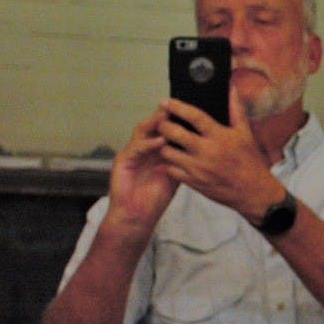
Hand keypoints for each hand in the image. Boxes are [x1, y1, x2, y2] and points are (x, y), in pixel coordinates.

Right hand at [102, 106, 178, 233]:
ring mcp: (132, 153)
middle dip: (165, 117)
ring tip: (168, 118)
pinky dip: (148, 144)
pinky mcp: (122, 160)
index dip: (175, 122)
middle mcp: (143, 149)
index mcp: (155, 152)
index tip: (190, 114)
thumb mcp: (174, 178)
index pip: (165, 131)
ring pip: (143, 132)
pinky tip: (160, 141)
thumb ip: (182, 164)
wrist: (136, 217)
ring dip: (155, 125)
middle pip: (154, 127)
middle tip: (178, 107)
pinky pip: (136, 148)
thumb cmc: (154, 200)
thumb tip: (200, 153)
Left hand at [157, 87, 280, 219]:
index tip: (165, 102)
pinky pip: (172, 170)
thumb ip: (235, 109)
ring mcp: (199, 168)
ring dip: (164, 145)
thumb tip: (231, 88)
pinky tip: (174, 159)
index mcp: (219, 136)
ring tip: (167, 141)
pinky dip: (169, 163)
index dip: (176, 106)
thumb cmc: (251, 163)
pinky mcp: (195, 182)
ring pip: (168, 152)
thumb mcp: (246, 134)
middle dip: (163, 125)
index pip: (193, 116)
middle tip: (162, 122)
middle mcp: (206, 152)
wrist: (254, 193)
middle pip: (173, 132)